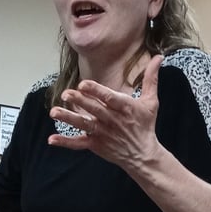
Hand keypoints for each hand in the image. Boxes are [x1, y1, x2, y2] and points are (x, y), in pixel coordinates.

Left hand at [47, 54, 162, 171]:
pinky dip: (66, 143)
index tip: (83, 84)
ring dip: (68, 119)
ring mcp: (102, 133)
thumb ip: (151, 78)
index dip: (96, 91)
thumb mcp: (151, 102)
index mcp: (125, 108)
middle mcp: (112, 121)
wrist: (143, 155)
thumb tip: (158, 56)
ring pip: (83, 125)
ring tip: (54, 112)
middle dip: (79, 102)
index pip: (109, 98)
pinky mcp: (96, 145)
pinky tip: (52, 140)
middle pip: (94, 110)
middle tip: (65, 94)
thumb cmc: (145, 126)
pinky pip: (79, 144)